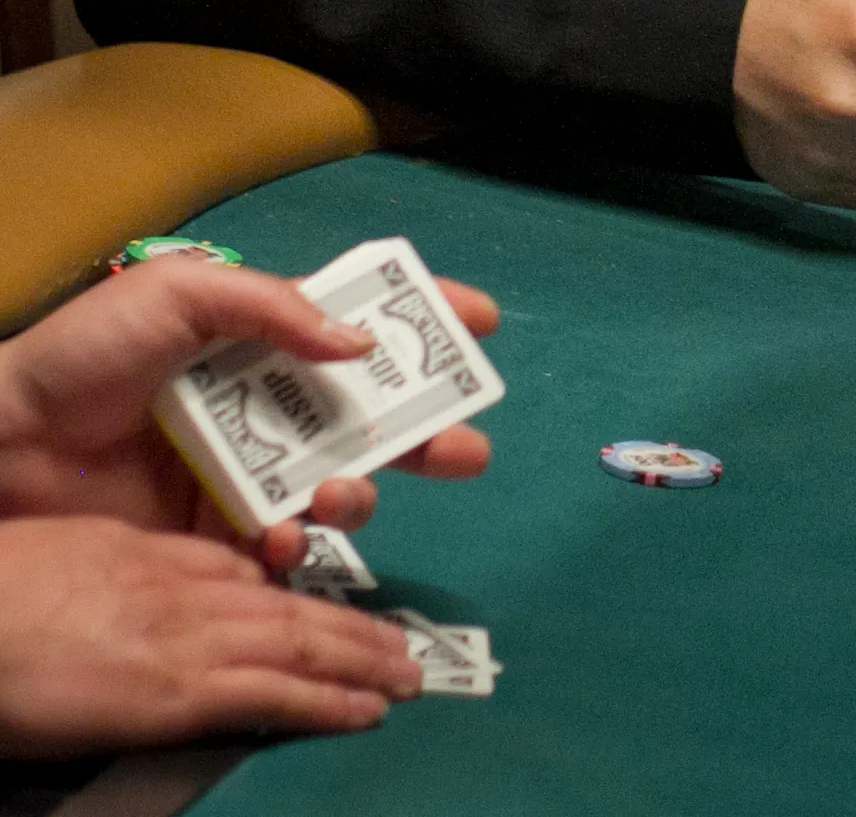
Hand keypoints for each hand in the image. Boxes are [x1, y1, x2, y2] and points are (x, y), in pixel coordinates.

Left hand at [0, 259, 498, 570]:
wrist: (3, 451)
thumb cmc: (84, 356)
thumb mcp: (180, 293)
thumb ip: (273, 307)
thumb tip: (359, 341)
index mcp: (258, 335)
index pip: (356, 319)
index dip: (422, 317)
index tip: (482, 320)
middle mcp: (263, 402)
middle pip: (369, 411)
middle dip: (429, 426)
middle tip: (469, 444)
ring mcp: (244, 470)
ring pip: (338, 480)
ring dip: (363, 485)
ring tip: (347, 488)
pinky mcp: (216, 534)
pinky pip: (283, 542)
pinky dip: (296, 540)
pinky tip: (282, 531)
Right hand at [0, 516, 417, 755]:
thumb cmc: (3, 590)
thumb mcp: (79, 558)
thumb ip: (129, 571)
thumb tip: (157, 598)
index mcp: (160, 556)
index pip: (247, 574)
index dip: (298, 594)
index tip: (333, 612)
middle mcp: (189, 590)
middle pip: (289, 605)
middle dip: (353, 629)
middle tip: (404, 647)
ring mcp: (191, 638)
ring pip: (298, 643)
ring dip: (359, 661)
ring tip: (404, 676)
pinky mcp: (181, 692)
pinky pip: (274, 693)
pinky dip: (327, 700)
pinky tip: (364, 709)